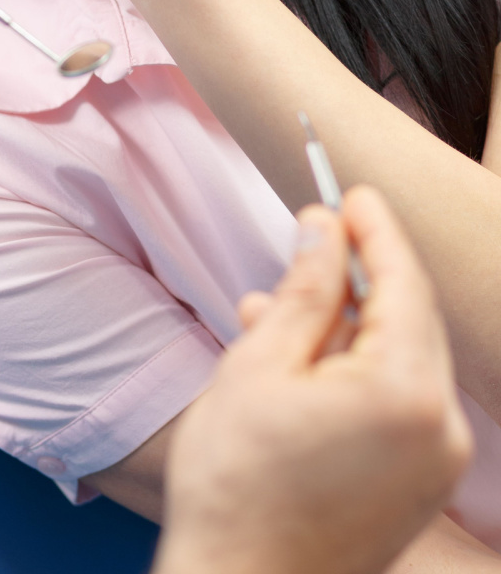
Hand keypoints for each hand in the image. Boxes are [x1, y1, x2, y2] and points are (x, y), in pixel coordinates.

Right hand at [153, 188, 472, 573]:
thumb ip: (306, 289)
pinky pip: (395, 401)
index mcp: (405, 394)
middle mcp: (442, 429)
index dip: (374, 231)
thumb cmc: (237, 479)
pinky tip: (294, 360)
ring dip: (344, 324)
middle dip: (357, 274)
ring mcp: (437, 464)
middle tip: (312, 235)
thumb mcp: (260, 363)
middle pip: (409, 318)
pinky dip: (352, 369)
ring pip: (398, 359)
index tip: (351, 192)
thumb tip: (325, 227)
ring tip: (272, 312)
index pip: (402, 283)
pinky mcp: (419, 486)